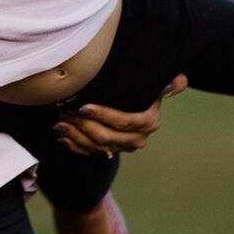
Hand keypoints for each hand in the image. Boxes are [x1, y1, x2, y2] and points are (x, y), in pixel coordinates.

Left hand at [54, 75, 186, 156]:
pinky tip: (62, 135)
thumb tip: (174, 84)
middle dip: (84, 125)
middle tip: (65, 112)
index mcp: (149, 121)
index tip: (84, 106)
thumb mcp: (155, 80)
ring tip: (60, 122)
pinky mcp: (108, 152)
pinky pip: (89, 153)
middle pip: (107, 136)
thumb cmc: (142, 85)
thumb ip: (172, 81)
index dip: (104, 115)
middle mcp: (137, 138)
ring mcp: (122, 147)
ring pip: (96, 146)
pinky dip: (74, 145)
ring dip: (75, 135)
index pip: (125, 122)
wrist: (133, 102)